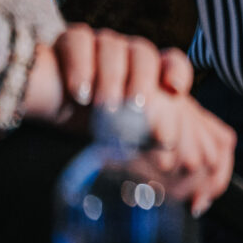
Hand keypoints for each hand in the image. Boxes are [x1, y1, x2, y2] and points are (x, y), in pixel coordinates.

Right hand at [19, 26, 231, 209]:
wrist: (42, 100)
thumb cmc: (91, 123)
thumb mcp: (133, 143)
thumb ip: (166, 163)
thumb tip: (199, 202)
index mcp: (148, 73)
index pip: (172, 61)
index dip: (178, 72)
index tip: (177, 91)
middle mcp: (127, 53)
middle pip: (143, 52)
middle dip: (141, 79)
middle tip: (134, 107)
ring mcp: (98, 43)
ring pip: (111, 44)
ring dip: (111, 76)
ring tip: (104, 104)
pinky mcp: (67, 41)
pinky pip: (77, 40)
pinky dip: (80, 65)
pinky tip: (78, 92)